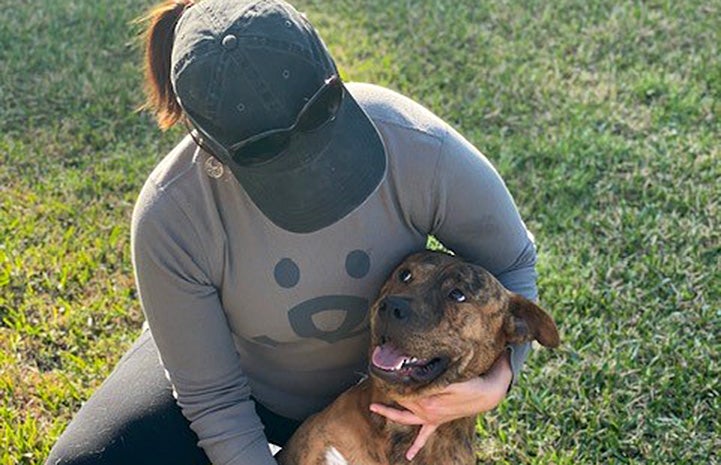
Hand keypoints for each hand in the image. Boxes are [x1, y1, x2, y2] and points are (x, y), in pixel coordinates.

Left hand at [369, 352, 511, 460]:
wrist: (488, 393)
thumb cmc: (472, 380)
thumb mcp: (454, 376)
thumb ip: (435, 376)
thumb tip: (417, 371)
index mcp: (429, 400)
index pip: (405, 390)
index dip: (394, 380)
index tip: (381, 370)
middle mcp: (427, 411)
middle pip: (402, 400)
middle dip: (388, 391)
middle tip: (376, 378)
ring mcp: (432, 417)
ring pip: (406, 417)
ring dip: (390, 413)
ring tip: (373, 407)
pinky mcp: (437, 420)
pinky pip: (425, 435)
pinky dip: (416, 445)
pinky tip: (409, 455)